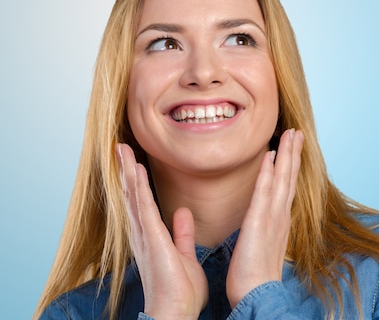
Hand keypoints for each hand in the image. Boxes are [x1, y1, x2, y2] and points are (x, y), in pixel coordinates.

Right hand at [117, 144, 208, 319]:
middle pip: (132, 195)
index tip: (133, 161)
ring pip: (134, 196)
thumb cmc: (180, 290)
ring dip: (128, 172)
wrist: (174, 313)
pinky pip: (144, 207)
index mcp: (151, 237)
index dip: (136, 181)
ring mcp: (144, 236)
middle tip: (121, 147)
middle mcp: (142, 234)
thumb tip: (182, 212)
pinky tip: (136, 171)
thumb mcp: (185, 255)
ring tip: (122, 150)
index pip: (141, 203)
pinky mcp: (152, 239)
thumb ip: (182, 234)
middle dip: (127, 171)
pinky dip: (139, 187)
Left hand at [226, 129, 303, 306]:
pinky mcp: (259, 221)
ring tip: (292, 133)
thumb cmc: (255, 275)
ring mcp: (272, 217)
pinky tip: (271, 155)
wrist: (256, 293)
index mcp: (280, 220)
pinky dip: (269, 172)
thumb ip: (265, 229)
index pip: (287, 187)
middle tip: (298, 132)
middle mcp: (280, 215)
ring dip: (287, 155)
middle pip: (290, 178)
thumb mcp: (262, 246)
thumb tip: (264, 220)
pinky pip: (264, 191)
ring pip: (282, 179)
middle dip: (294, 154)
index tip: (293, 147)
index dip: (291, 166)